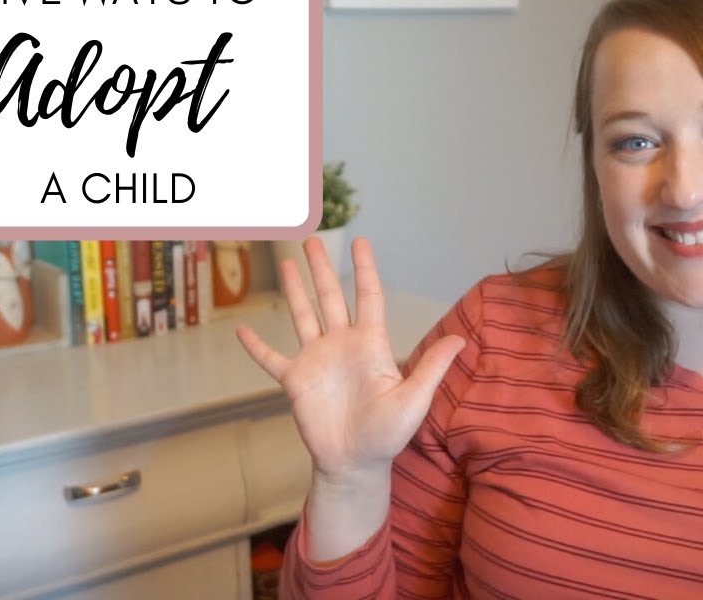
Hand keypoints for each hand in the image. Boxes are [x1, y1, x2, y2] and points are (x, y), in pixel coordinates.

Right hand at [236, 236, 464, 481]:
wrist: (355, 463)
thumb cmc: (388, 435)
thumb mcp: (414, 400)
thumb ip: (431, 367)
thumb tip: (460, 340)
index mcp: (371, 344)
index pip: (368, 296)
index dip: (364, 268)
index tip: (360, 241)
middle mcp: (342, 345)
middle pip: (330, 296)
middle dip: (321, 268)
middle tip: (312, 239)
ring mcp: (316, 360)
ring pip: (303, 316)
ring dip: (294, 290)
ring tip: (286, 261)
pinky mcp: (295, 381)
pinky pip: (271, 359)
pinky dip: (256, 346)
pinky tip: (241, 330)